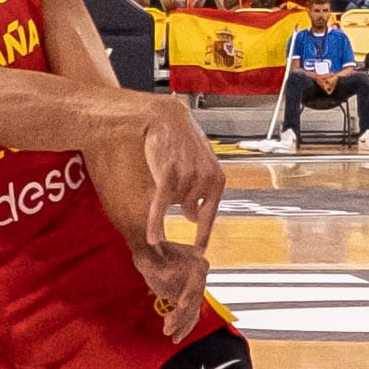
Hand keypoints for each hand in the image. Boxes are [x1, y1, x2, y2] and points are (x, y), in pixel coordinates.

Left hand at [132, 238, 212, 342]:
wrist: (150, 254)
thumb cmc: (150, 252)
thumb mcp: (149, 256)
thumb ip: (155, 263)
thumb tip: (164, 276)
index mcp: (196, 263)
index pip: (196, 281)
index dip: (189, 293)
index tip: (180, 304)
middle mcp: (199, 277)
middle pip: (194, 300)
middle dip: (182, 315)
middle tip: (169, 326)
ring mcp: (194, 289)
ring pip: (192, 311)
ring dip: (182, 325)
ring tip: (169, 334)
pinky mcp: (186, 299)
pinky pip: (189, 316)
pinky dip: (182, 326)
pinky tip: (174, 336)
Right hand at [134, 94, 222, 260]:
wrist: (159, 116)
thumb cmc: (174, 140)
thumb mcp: (195, 164)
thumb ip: (199, 191)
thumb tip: (194, 217)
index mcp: (216, 177)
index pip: (210, 214)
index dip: (202, 234)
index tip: (198, 253)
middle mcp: (206, 178)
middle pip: (188, 208)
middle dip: (179, 200)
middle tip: (170, 175)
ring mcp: (188, 177)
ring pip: (174, 203)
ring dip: (165, 194)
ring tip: (162, 165)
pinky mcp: (168, 174)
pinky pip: (161, 206)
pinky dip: (155, 222)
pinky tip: (152, 237)